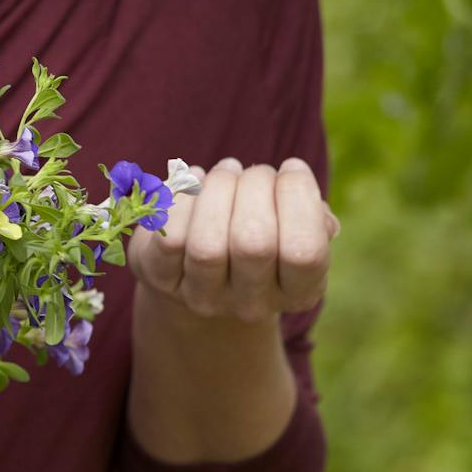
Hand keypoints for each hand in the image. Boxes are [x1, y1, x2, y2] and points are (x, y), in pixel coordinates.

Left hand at [128, 157, 340, 323]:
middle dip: (255, 186)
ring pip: (207, 243)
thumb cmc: (260, 235)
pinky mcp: (160, 278)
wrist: (201, 272)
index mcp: (298, 292)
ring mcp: (202, 296)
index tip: (292, 167)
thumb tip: (302, 192)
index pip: (305, 252)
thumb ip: (311, 214)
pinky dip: (181, 199)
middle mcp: (251, 304)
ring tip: (226, 171)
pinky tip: (194, 182)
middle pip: (252, 243)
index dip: (299, 198)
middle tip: (255, 171)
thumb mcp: (294, 228)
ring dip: (217, 190)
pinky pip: (169, 238)